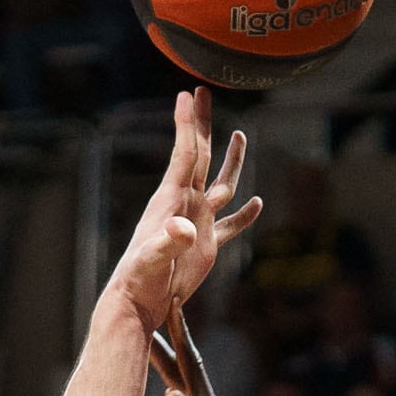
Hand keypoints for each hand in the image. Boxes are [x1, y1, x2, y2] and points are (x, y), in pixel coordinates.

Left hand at [98, 90, 258, 332]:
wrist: (139, 302)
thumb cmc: (139, 280)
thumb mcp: (152, 260)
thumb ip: (168, 242)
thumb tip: (184, 228)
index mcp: (171, 200)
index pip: (184, 154)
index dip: (188, 124)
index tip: (188, 94)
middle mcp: (185, 205)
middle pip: (199, 156)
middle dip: (202, 125)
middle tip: (204, 92)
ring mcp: (197, 223)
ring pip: (219, 185)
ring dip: (230, 161)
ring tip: (239, 134)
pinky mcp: (205, 246)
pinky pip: (229, 225)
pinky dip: (244, 214)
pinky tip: (257, 203)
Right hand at [149, 312, 309, 395]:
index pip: (190, 363)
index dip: (178, 332)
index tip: (168, 298)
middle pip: (186, 367)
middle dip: (167, 338)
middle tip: (151, 309)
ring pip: (189, 383)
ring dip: (172, 361)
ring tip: (156, 345)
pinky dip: (180, 386)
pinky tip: (178, 391)